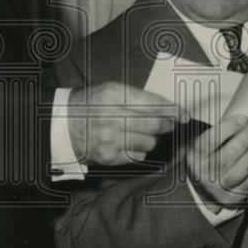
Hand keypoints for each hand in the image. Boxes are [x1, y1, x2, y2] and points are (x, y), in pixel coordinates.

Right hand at [68, 81, 185, 165]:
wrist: (63, 125)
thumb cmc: (90, 104)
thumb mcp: (110, 90)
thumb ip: (136, 97)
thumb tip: (166, 107)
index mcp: (113, 95)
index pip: (153, 104)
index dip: (173, 110)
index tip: (184, 114)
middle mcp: (112, 117)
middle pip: (155, 124)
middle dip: (168, 124)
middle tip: (171, 124)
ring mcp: (110, 139)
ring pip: (150, 142)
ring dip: (152, 138)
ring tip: (143, 133)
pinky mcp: (109, 157)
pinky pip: (138, 156)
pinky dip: (139, 150)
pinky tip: (130, 143)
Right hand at [187, 115, 247, 213]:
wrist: (201, 194)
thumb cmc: (204, 162)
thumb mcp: (200, 147)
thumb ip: (215, 134)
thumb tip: (241, 120)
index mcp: (195, 158)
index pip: (212, 140)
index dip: (230, 128)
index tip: (243, 118)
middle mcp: (205, 174)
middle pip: (230, 154)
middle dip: (246, 137)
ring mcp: (219, 189)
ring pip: (242, 168)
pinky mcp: (233, 198)